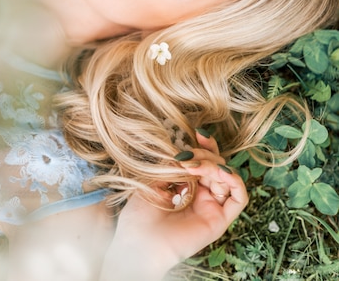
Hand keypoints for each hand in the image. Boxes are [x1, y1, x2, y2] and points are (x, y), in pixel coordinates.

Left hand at [104, 132, 247, 278]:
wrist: (139, 243)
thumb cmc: (140, 214)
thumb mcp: (155, 178)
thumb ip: (175, 162)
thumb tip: (189, 150)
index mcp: (186, 184)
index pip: (204, 160)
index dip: (205, 146)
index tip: (198, 134)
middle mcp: (201, 194)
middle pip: (216, 164)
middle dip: (204, 155)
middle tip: (185, 159)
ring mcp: (211, 207)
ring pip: (227, 176)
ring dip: (214, 165)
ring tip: (194, 167)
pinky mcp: (219, 220)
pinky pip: (239, 199)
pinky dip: (235, 181)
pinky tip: (221, 173)